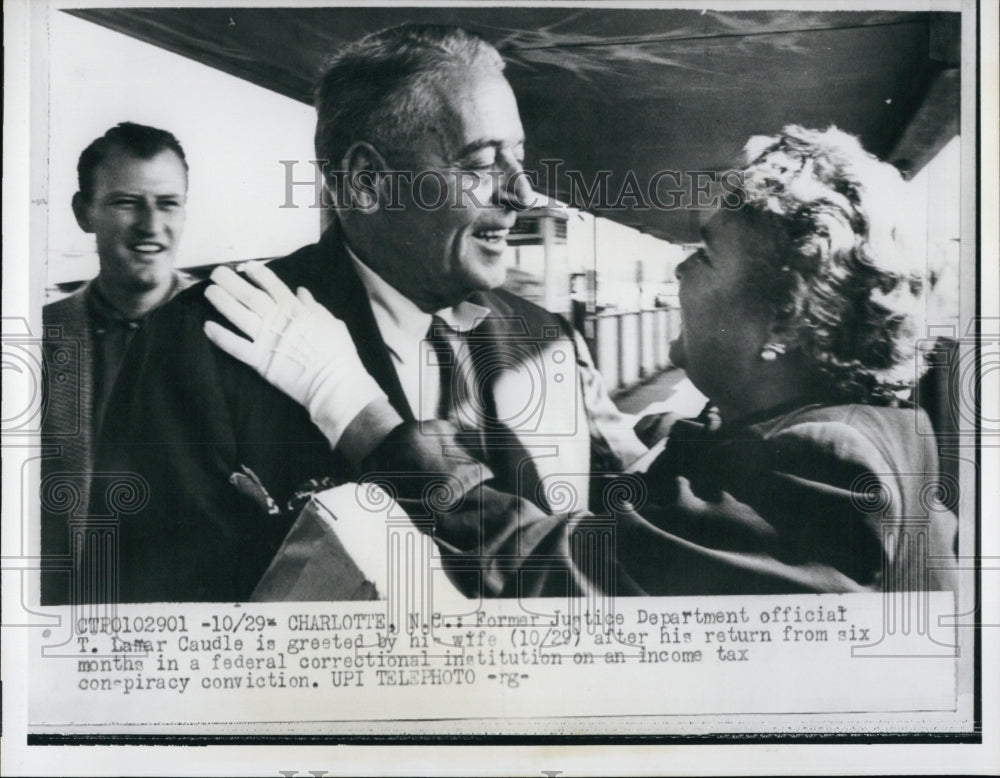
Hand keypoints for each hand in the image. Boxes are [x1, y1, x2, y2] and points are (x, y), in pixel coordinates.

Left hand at [204, 262, 386, 448]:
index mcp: (297, 310)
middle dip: (233, 282)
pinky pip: (236, 346)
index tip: (246, 266)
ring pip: (240, 316)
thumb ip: (314, 306)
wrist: (335, 384)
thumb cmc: (339, 354)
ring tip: (209, 291)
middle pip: (251, 296)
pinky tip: (207, 327)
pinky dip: (221, 337)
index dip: (259, 274)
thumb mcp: (332, 323)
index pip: (274, 286)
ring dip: (223, 302)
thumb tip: (301, 291)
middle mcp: (278, 320)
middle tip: (217, 272)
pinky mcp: (260, 361)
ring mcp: (267, 339)